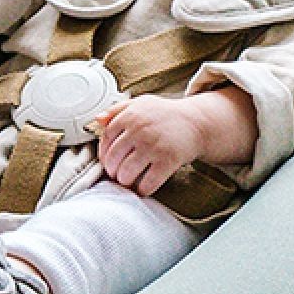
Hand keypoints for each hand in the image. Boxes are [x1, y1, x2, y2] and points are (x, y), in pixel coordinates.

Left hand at [95, 94, 219, 196]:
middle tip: (116, 174)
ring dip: (125, 182)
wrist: (196, 122)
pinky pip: (148, 183)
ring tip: (128, 181)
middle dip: (112, 171)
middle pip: (113, 159)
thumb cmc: (164, 114)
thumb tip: (97, 120)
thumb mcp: (140, 104)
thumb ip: (117, 109)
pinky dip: (143, 190)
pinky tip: (143, 188)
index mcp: (131, 116)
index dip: (103, 154)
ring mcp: (154, 146)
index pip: (106, 140)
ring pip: (127, 174)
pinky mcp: (168, 160)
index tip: (107, 161)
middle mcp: (140, 130)